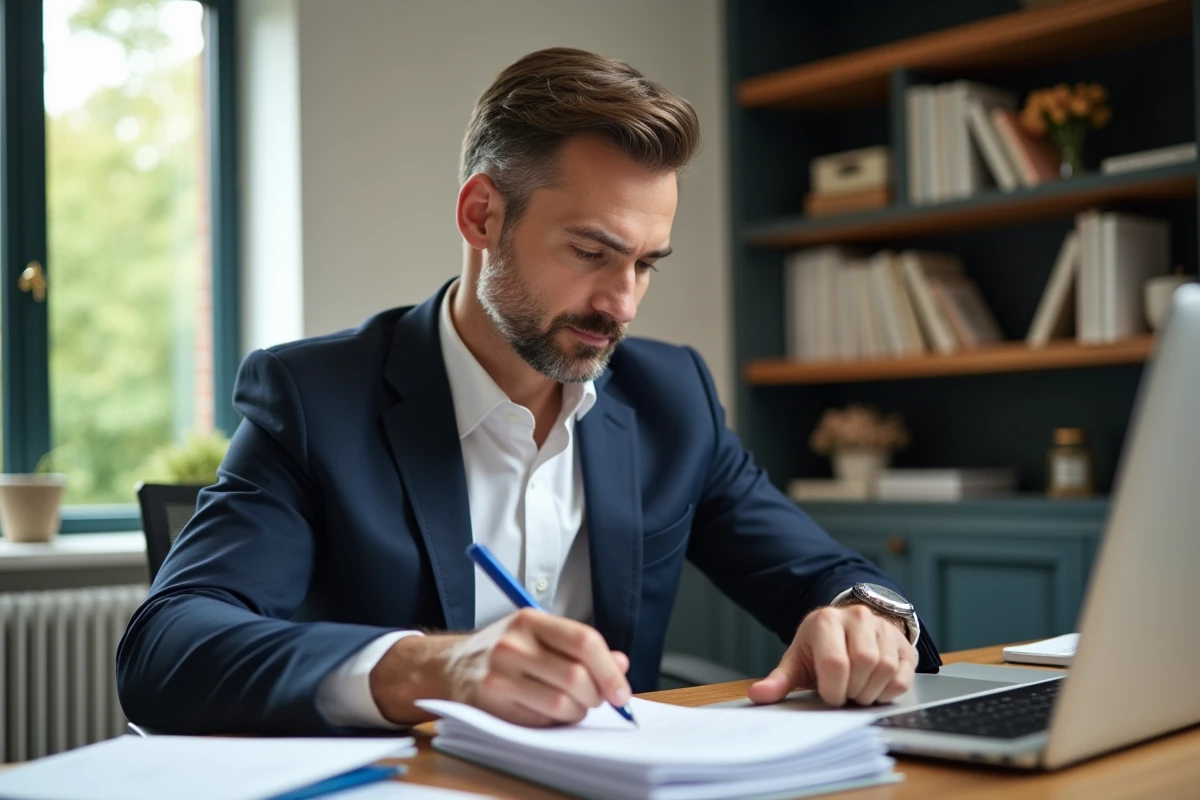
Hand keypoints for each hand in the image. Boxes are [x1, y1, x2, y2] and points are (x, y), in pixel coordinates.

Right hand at [369, 609, 630, 726]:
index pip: (583, 641)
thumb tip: (620, 663)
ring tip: (573, 706)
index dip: (609, 669)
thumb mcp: (538, 634)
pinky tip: (547, 710)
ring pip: (561, 704)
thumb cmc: (502, 649)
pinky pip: (541, 720)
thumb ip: (579, 646)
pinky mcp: (492, 704)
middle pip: (576, 677)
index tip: (620, 689)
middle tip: (597, 700)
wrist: (448, 666)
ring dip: (577, 712)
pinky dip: (554, 721)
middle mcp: (513, 645)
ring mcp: (500, 675)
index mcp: (530, 620)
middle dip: (596, 696)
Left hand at [747, 605, 915, 706]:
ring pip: (886, 668)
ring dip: (871, 691)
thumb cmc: (820, 649)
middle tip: (844, 693)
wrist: (848, 630)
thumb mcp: (798, 661)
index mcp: (826, 620)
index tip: (829, 695)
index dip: (833, 689)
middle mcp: (858, 617)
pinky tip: (875, 688)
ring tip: (857, 690)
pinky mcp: (903, 644)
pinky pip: (904, 676)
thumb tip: (758, 695)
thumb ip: (779, 680)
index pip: (835, 662)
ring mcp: (883, 628)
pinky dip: (889, 691)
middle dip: (852, 689)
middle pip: (864, 663)